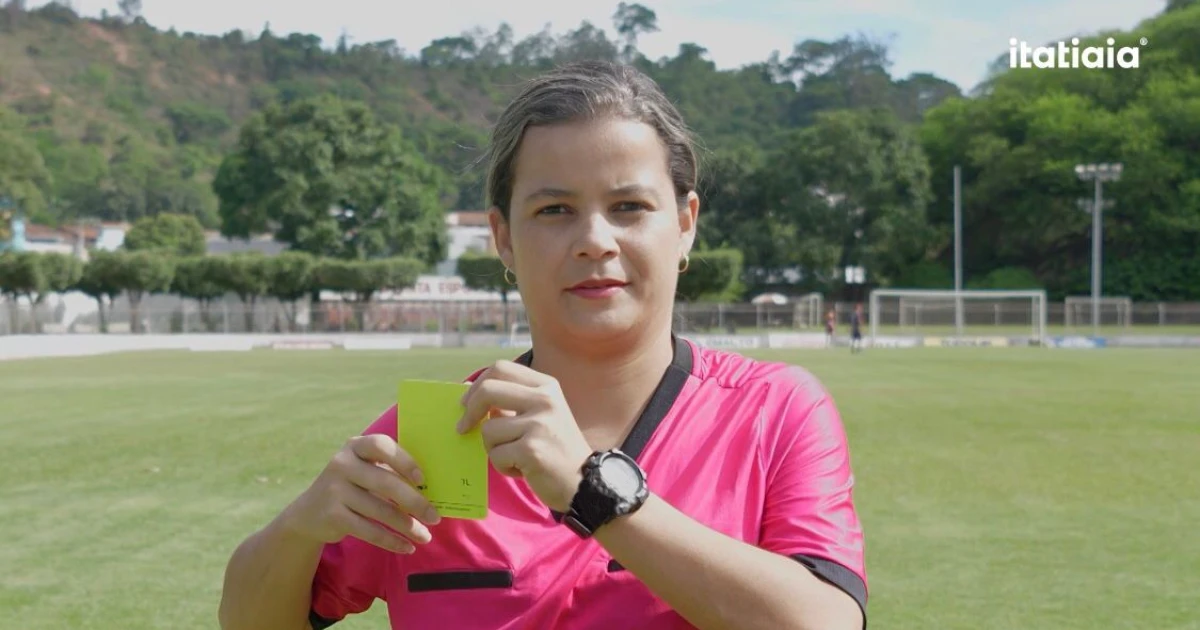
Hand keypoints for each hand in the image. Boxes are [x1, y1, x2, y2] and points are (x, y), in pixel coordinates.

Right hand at [282, 434, 441, 553]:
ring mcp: (335, 490)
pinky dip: (391, 541)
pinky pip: (369, 531)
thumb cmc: (352, 487)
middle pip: (386, 483)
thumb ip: (389, 472)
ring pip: (381, 511)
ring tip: (425, 536)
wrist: (309, 513)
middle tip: (435, 518)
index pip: (381, 445)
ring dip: (407, 526)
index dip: (404, 460)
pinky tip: (407, 547)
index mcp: (355, 447)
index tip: (423, 479)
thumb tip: (433, 490)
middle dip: (415, 503)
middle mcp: (342, 464)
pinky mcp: (333, 516)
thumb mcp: (364, 471)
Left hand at [456, 360, 592, 512]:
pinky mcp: (532, 450)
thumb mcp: (541, 416)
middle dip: (469, 410)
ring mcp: (539, 424)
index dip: (477, 384)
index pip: (501, 368)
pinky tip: (523, 470)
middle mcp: (545, 400)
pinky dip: (503, 466)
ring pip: (488, 429)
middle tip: (463, 427)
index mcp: (547, 386)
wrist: (586, 482)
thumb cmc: (557, 450)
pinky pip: (496, 455)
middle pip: (488, 390)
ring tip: (515, 457)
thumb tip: (469, 394)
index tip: (466, 403)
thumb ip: (512, 402)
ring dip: (493, 448)